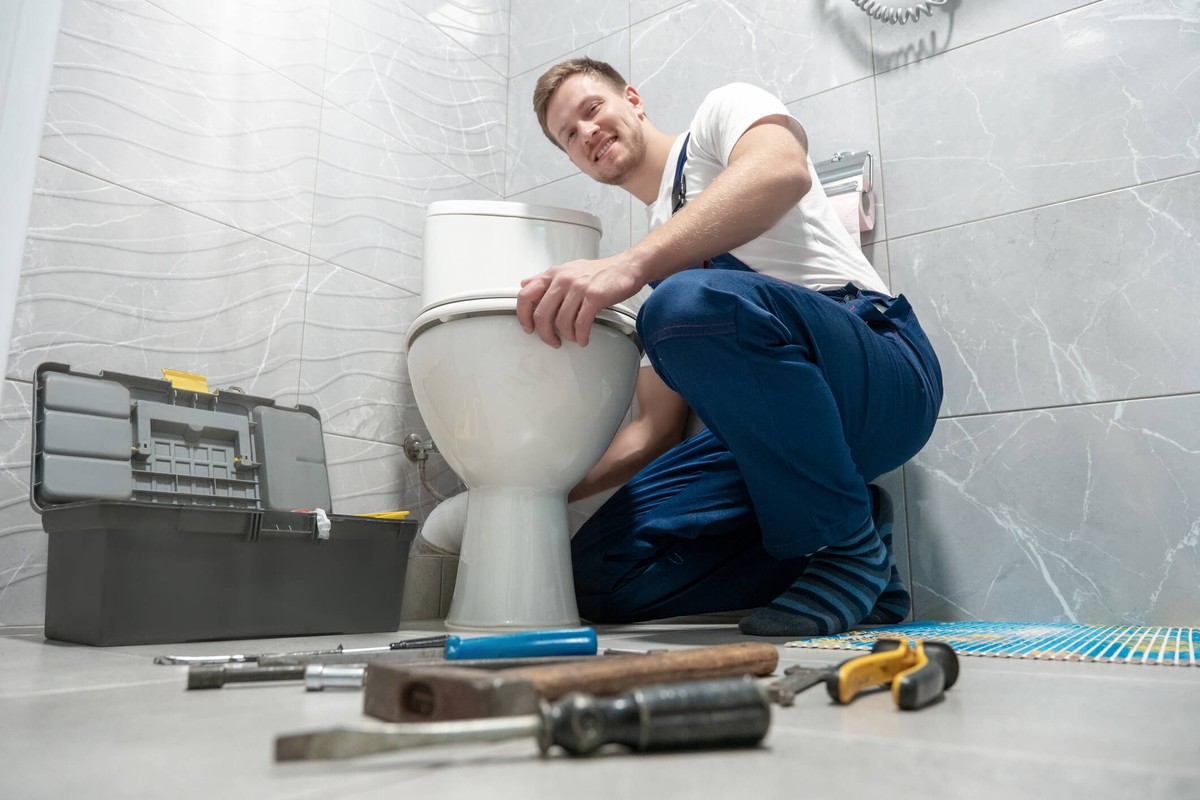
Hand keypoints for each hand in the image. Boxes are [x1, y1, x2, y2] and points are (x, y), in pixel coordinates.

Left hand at [516, 254, 642, 346]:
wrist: (626, 267)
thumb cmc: (599, 271)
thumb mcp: (567, 270)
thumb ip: (545, 279)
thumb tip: (525, 284)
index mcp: (553, 274)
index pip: (525, 295)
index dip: (523, 316)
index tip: (528, 328)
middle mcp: (563, 279)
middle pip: (541, 314)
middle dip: (545, 334)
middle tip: (552, 340)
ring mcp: (578, 288)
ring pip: (561, 321)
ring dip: (567, 336)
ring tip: (573, 337)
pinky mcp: (594, 297)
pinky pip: (581, 324)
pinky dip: (580, 336)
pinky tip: (583, 338)